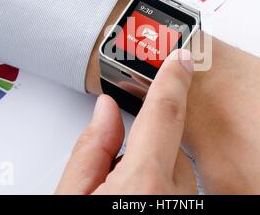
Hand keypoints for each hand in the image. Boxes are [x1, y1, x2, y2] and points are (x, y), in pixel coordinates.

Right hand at [57, 49, 196, 194]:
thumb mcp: (72, 196)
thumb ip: (90, 150)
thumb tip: (106, 111)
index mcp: (144, 184)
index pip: (163, 113)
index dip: (172, 80)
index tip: (180, 58)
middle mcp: (176, 196)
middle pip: (169, 148)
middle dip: (146, 149)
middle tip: (112, 175)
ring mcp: (186, 207)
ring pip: (177, 170)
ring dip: (153, 173)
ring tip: (122, 195)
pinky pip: (181, 188)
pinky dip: (161, 188)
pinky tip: (137, 198)